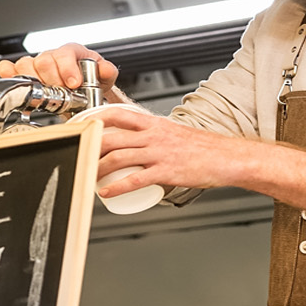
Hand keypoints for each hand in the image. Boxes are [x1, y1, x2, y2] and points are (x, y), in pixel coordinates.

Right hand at [0, 43, 117, 91]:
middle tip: (60, 94)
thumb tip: (105, 69)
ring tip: (43, 94)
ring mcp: (36, 64)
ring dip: (33, 81)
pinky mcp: (24, 74)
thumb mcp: (104, 75)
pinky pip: (10, 68)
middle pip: (43, 61)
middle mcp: (52, 56)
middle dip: (51, 80)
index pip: (65, 54)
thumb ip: (107, 71)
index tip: (73, 83)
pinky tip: (9, 76)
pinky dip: (7, 72)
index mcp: (71, 52)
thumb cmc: (90, 78)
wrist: (82, 88)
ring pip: (25, 65)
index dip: (67, 69)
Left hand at [84, 109, 266, 196]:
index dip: (95, 118)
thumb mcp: (172, 132)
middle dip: (90, 146)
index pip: (118, 114)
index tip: (80, 125)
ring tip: (90, 175)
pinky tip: (106, 192)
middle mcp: (154, 135)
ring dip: (98, 168)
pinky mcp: (166, 172)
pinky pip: (135, 180)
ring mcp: (159, 153)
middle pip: (112, 137)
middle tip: (79, 154)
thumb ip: (153, 135)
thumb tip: (135, 142)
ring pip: (119, 158)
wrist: (226, 158)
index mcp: (154, 123)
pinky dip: (116, 187)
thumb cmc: (201, 148)